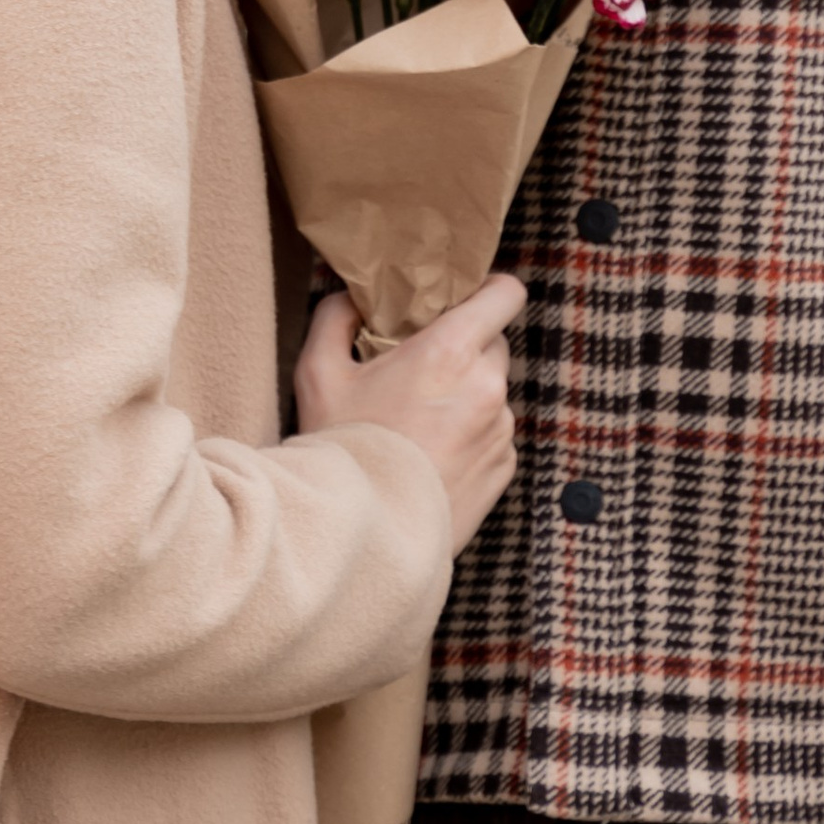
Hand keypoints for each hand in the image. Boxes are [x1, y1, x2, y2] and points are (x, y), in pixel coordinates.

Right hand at [295, 273, 526, 552]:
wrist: (367, 533)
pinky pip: (493, 435)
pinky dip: (471, 437)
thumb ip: (335, 319)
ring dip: (466, 396)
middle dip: (466, 348)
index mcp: (450, 351)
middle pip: (495, 342)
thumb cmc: (342, 448)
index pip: (505, 295)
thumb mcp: (318, 374)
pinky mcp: (504, 468)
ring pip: (493, 392)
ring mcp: (500, 430)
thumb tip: (351, 299)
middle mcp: (487, 386)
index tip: (467, 298)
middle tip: (424, 367)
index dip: (490, 289)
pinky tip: (431, 456)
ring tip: (419, 423)